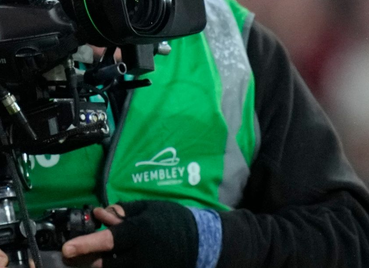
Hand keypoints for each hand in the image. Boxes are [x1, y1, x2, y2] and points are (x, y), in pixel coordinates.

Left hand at [62, 201, 196, 267]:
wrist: (199, 241)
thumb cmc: (171, 220)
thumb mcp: (149, 209)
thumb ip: (123, 212)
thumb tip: (99, 214)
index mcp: (141, 231)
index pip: (109, 240)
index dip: (87, 244)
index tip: (67, 249)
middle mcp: (141, 253)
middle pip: (105, 264)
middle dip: (86, 261)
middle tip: (70, 257)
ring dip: (99, 265)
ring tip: (90, 258)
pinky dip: (113, 267)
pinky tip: (108, 261)